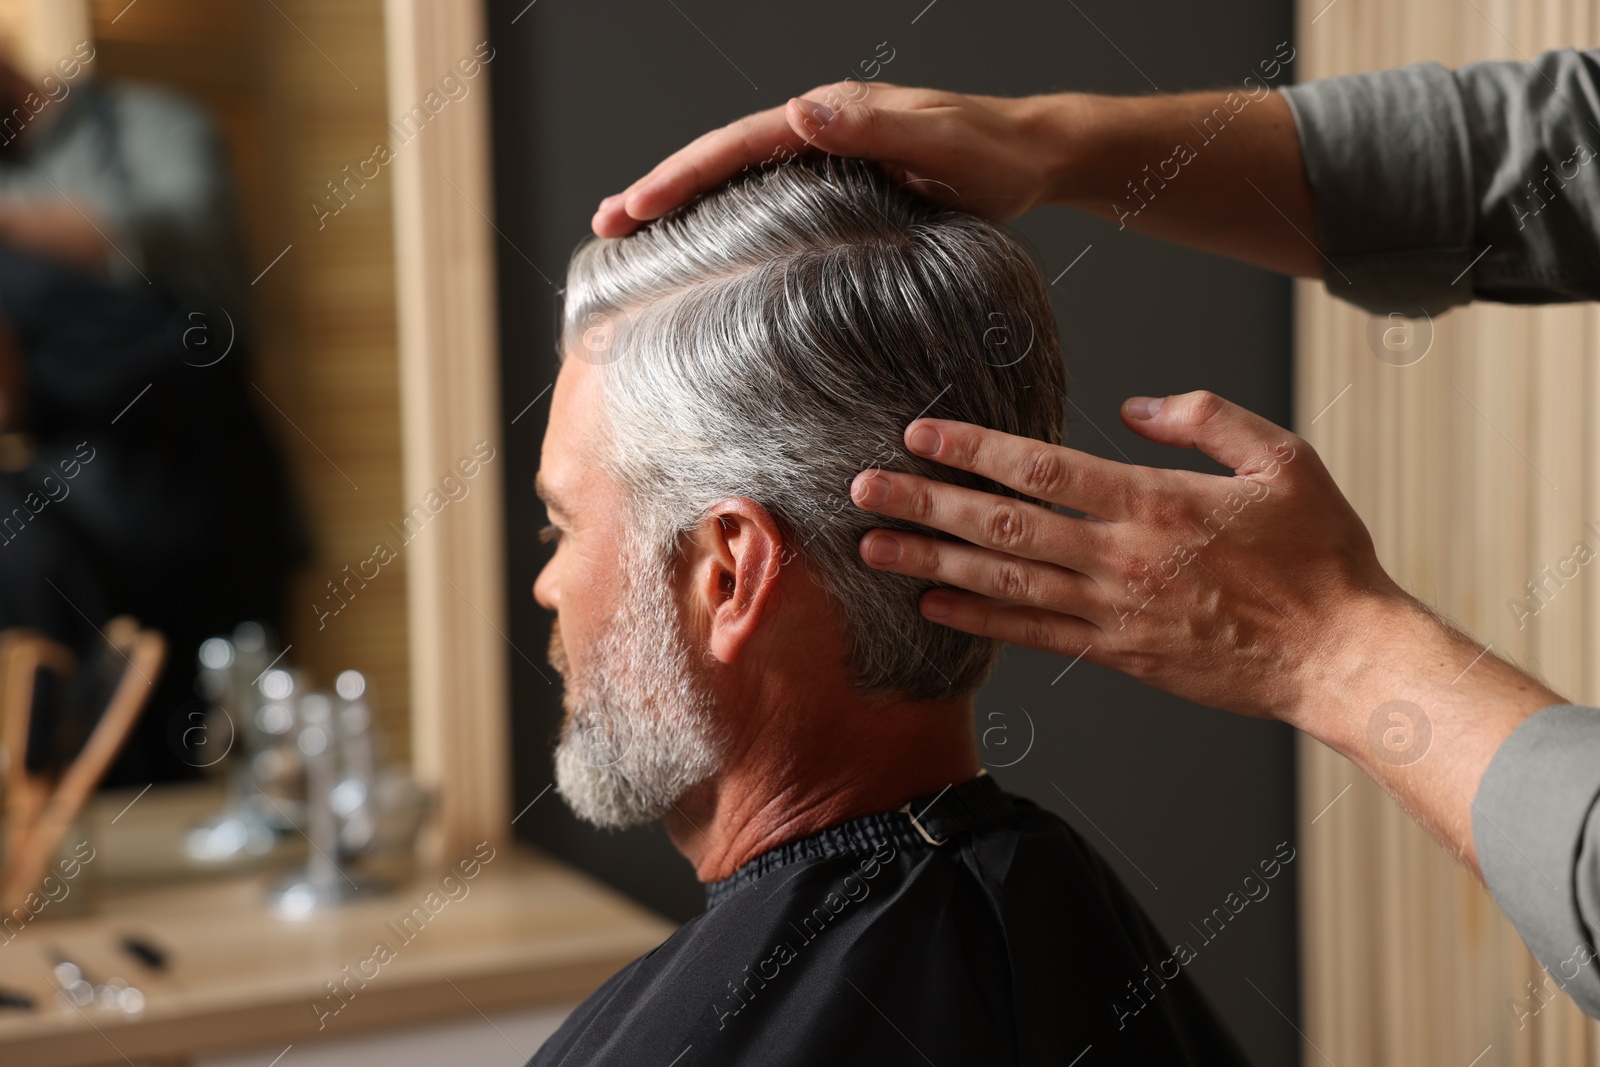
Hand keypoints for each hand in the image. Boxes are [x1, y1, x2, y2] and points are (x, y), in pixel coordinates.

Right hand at [592, 83, 1068, 236]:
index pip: (737, 145)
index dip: (680, 176)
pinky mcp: (839, 181)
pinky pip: (766, 197)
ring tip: (632, 239)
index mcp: (831, 117)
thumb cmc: (994, 153)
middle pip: (721, 159)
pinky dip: (726, 217)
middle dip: (660, 191)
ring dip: (684, 206)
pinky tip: (706, 248)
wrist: (1032, 154)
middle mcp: (819, 129)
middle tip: (604, 229)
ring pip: (737, 179)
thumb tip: (799, 112)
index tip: (633, 208)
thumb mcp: (939, 139)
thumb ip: (873, 126)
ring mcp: (826, 155)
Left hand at [849, 390, 1404, 724]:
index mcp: (1154, 502)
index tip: (919, 433)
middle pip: (1002, 524)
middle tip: (861, 488)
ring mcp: (1114, 611)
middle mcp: (1120, 558)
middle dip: (925, 503)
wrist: (1343, 656)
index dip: (973, 448)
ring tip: (873, 546)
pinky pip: (1034, 634)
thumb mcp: (1282, 459)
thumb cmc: (1321, 557)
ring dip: (932, 560)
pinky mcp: (1118, 655)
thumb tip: (1135, 404)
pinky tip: (932, 602)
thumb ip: (1205, 419)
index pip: (1041, 467)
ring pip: (1003, 581)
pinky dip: (978, 619)